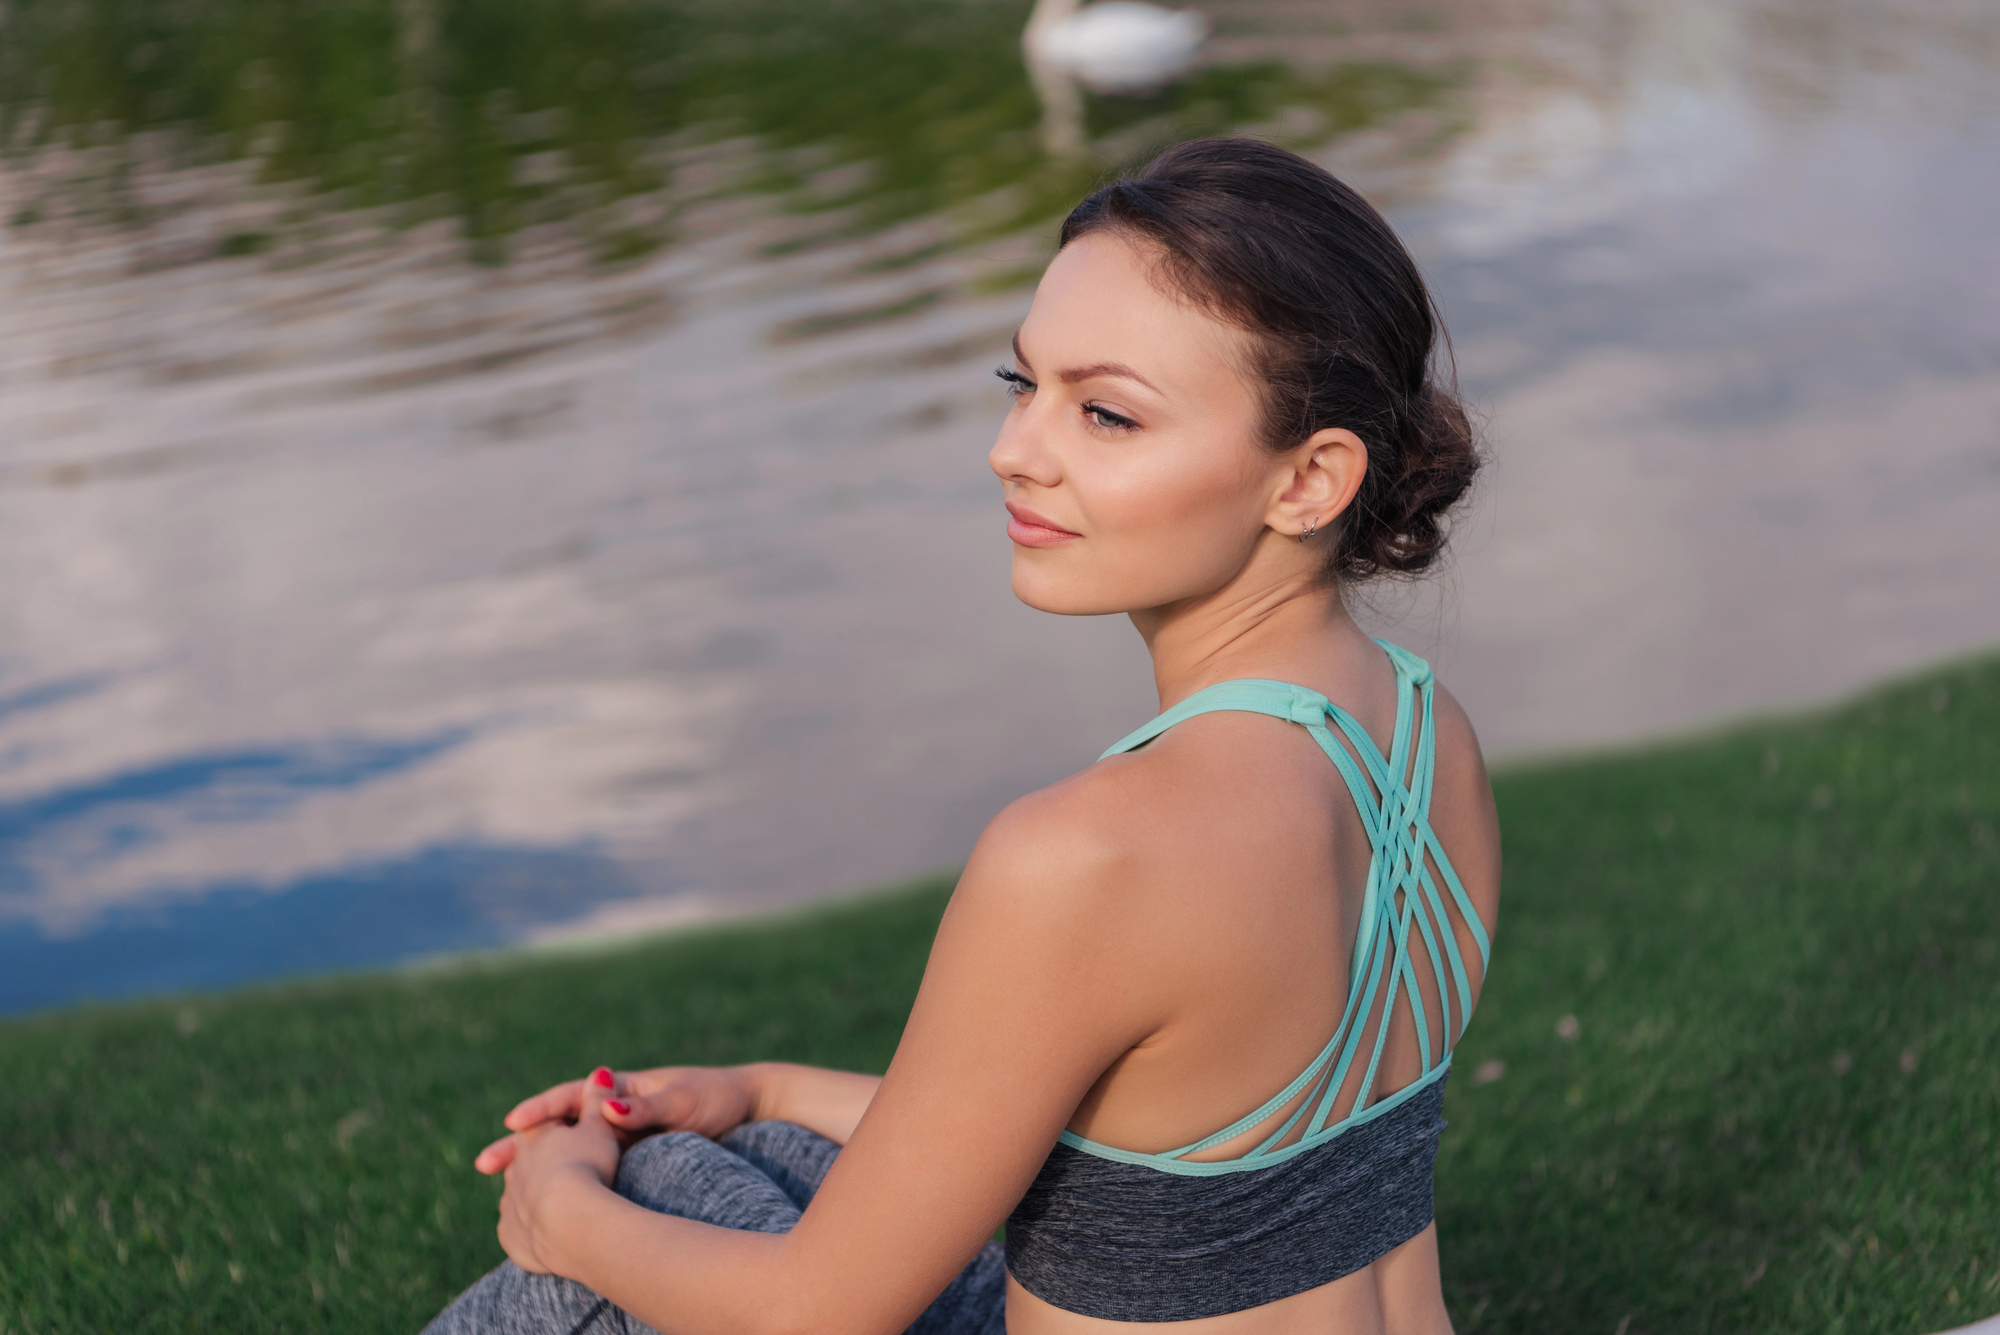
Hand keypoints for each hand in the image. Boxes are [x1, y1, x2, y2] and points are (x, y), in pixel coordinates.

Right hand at [475, 1065, 760, 1174]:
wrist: (746, 1108)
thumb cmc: (716, 1097)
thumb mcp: (683, 1101)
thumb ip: (647, 1105)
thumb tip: (606, 1106)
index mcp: (621, 1087)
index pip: (570, 1096)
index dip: (540, 1109)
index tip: (513, 1123)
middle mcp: (613, 1109)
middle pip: (558, 1127)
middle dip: (522, 1145)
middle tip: (485, 1165)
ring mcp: (618, 1134)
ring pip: (568, 1151)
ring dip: (535, 1168)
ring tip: (500, 1191)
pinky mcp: (628, 1157)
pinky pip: (588, 1169)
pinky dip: (565, 1183)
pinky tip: (545, 1206)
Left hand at [495, 1076, 621, 1274]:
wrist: (570, 1222)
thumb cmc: (588, 1166)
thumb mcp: (600, 1127)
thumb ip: (598, 1100)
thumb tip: (600, 1073)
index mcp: (535, 1135)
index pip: (545, 1125)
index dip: (560, 1126)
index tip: (568, 1131)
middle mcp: (515, 1167)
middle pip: (528, 1161)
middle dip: (542, 1164)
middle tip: (558, 1173)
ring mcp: (510, 1203)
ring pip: (520, 1196)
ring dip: (535, 1198)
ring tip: (556, 1209)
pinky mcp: (511, 1236)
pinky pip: (520, 1231)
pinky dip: (532, 1230)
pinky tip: (547, 1237)